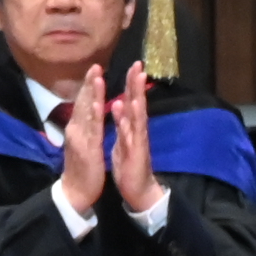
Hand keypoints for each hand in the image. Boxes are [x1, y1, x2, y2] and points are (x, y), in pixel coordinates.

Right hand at [53, 65, 109, 220]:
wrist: (75, 191)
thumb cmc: (82, 167)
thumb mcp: (82, 143)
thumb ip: (84, 127)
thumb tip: (85, 113)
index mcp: (77, 128)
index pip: (83, 102)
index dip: (88, 86)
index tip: (95, 69)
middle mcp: (75, 129)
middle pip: (82, 102)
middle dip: (89, 83)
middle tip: (95, 65)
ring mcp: (79, 138)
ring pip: (85, 112)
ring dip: (91, 93)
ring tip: (96, 77)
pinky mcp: (86, 148)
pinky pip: (91, 130)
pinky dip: (92, 115)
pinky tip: (96, 103)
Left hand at [104, 64, 166, 219]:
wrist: (138, 190)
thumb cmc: (129, 164)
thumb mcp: (122, 139)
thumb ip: (122, 122)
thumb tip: (118, 105)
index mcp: (132, 127)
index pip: (132, 101)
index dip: (131, 84)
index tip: (133, 65)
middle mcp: (137, 131)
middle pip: (138, 103)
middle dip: (137, 84)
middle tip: (137, 65)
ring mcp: (138, 141)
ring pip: (137, 117)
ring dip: (136, 98)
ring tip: (136, 81)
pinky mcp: (136, 153)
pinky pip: (131, 136)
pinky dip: (128, 123)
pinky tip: (127, 112)